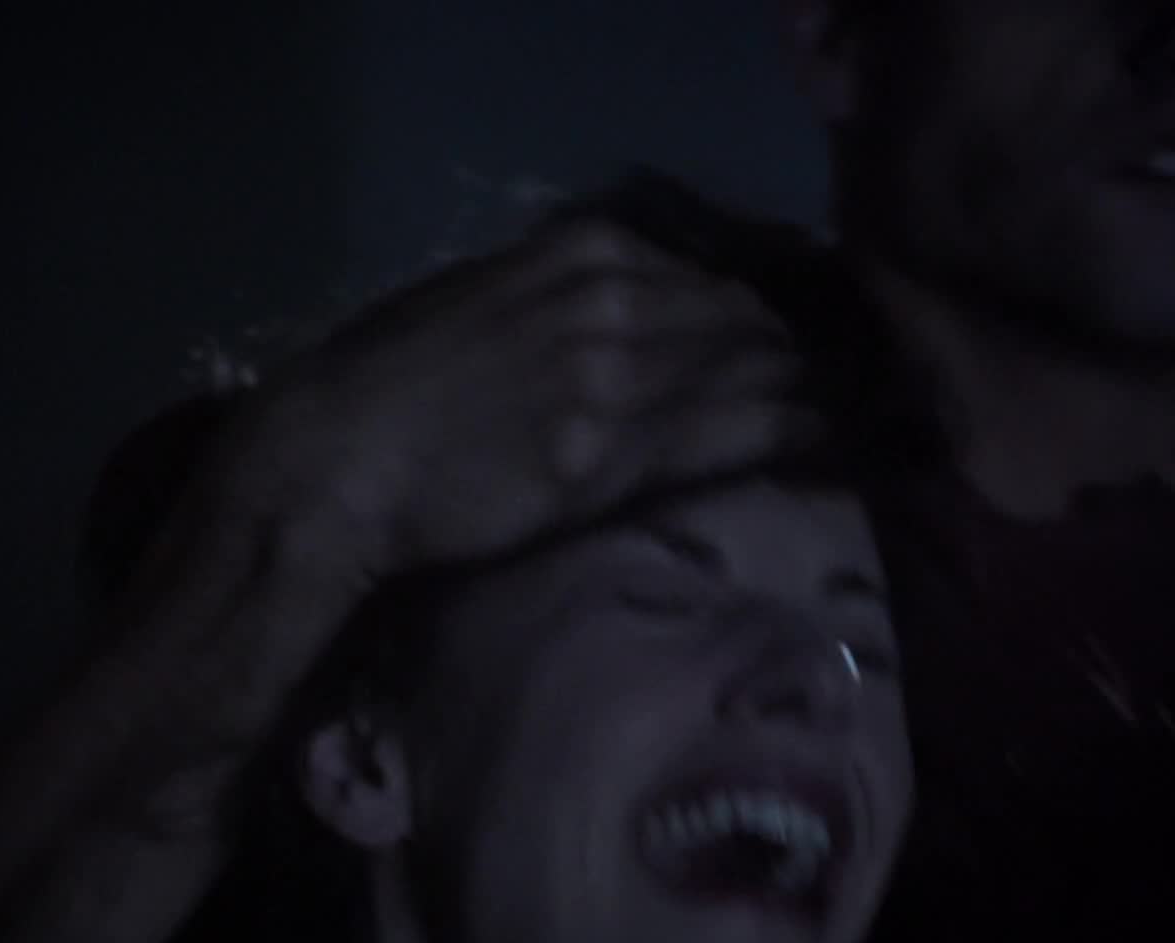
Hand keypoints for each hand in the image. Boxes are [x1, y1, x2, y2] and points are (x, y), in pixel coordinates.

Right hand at [217, 209, 820, 583]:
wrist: (337, 460)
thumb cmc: (390, 383)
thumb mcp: (485, 301)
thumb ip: (564, 298)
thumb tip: (629, 312)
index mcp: (581, 251)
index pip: (708, 277)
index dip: (750, 319)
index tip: (773, 349)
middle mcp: (616, 298)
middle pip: (744, 322)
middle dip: (788, 354)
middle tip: (822, 388)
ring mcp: (621, 374)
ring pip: (754, 373)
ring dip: (802, 394)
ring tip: (837, 417)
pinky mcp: (617, 452)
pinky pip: (735, 433)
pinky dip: (789, 434)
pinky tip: (821, 442)